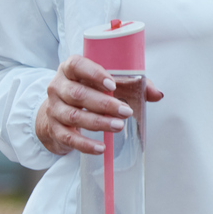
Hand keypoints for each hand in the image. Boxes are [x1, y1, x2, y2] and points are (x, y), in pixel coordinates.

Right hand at [35, 55, 163, 154]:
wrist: (58, 110)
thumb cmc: (87, 90)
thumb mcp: (105, 83)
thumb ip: (132, 85)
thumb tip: (158, 94)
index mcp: (69, 69)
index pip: (77, 65)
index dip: (94, 74)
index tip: (112, 85)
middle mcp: (58, 87)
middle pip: (78, 94)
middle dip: (104, 104)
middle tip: (126, 111)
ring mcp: (54, 108)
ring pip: (75, 116)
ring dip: (98, 123)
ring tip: (118, 126)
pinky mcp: (54, 129)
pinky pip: (69, 138)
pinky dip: (86, 145)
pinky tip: (101, 148)